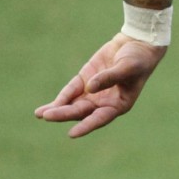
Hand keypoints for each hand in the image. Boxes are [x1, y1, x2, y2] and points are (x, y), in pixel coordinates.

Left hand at [34, 33, 167, 136]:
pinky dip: (60, 99)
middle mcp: (105, 102)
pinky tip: (46, 107)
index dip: (86, 126)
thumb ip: (109, 78)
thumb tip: (89, 88)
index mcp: (119, 104)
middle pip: (82, 112)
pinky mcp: (85, 80)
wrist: (137, 44)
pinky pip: (70, 92)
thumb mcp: (127, 67)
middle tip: (47, 116)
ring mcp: (94, 92)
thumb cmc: (138, 59)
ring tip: (40, 114)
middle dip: (64, 114)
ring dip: (58, 110)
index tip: (72, 134)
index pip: (100, 118)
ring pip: (73, 105)